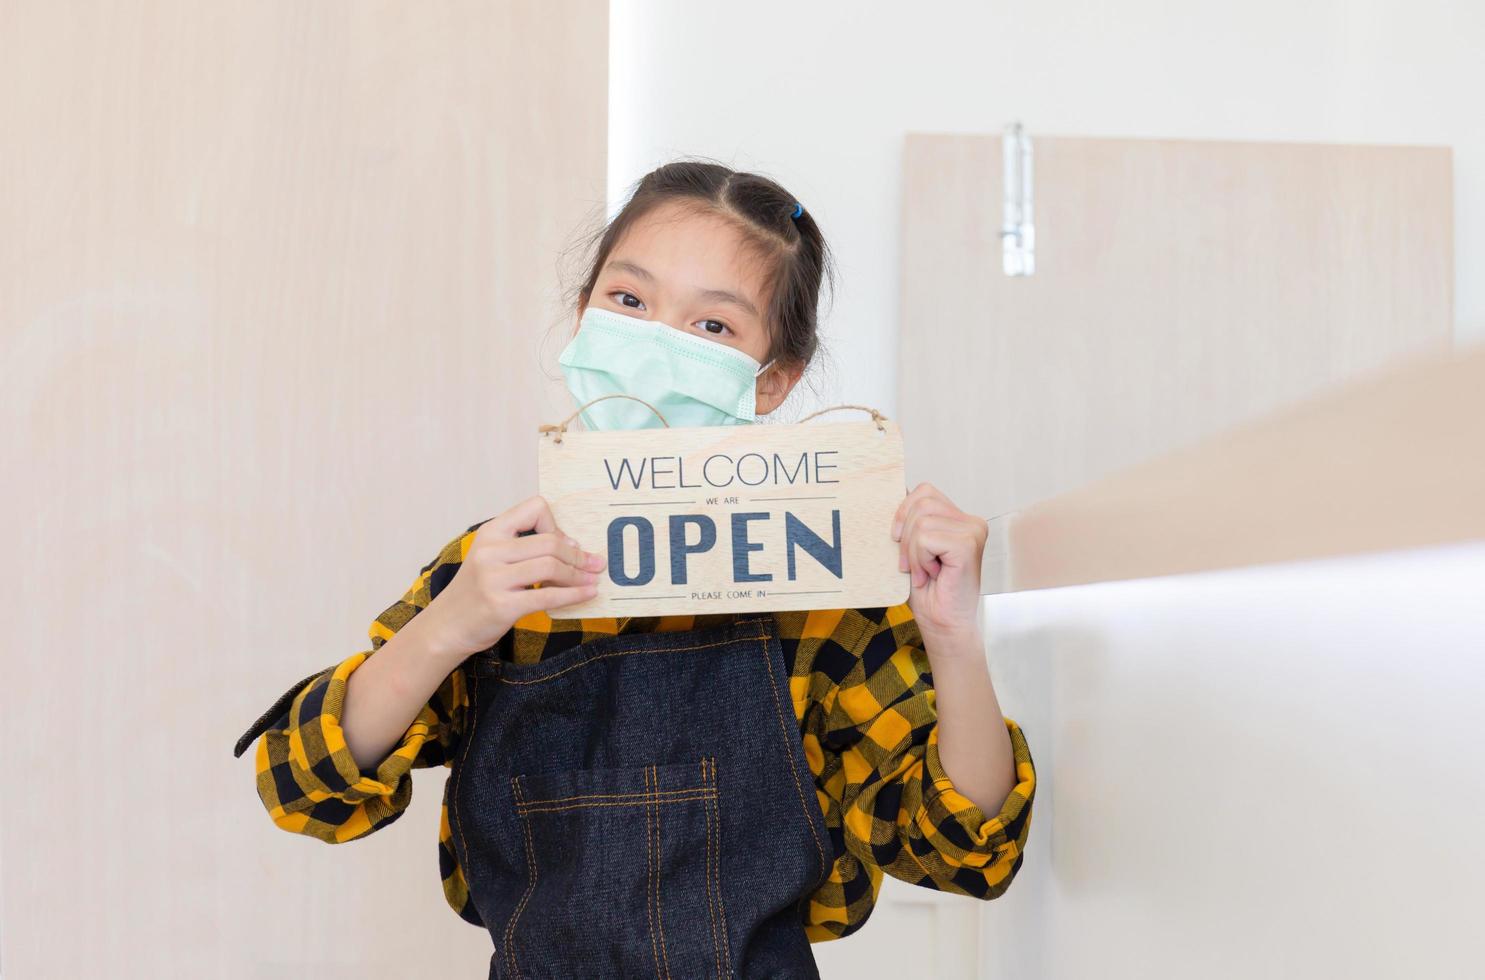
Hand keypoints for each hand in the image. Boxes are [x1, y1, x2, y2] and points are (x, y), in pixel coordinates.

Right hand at [422, 494, 605, 658]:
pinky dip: (574, 595)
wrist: (445, 627)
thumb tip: (572, 546)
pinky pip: (547, 597)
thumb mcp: (491, 558)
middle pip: (549, 542)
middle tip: (594, 565)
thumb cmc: (476, 592)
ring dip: (578, 575)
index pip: (534, 508)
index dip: (556, 525)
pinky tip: (587, 594)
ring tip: (592, 580)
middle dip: (577, 555)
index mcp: (490, 533)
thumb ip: (523, 547)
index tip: (566, 544)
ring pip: (550, 567)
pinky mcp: (502, 605)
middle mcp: (490, 551)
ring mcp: (494, 579)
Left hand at [891, 482, 988, 644]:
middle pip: (921, 501)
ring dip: (913, 552)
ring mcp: (972, 531)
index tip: (897, 538)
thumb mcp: (911, 549)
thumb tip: (890, 492)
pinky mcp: (968, 544)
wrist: (942, 623)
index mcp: (958, 519)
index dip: (903, 511)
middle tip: (911, 565)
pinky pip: (926, 538)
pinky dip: (919, 559)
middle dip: (905, 535)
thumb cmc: (928, 592)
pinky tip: (932, 574)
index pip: (924, 491)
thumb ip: (908, 522)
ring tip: (924, 571)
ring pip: (921, 521)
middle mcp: (970, 521)